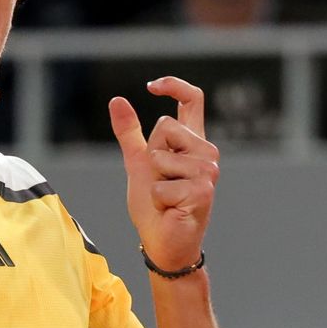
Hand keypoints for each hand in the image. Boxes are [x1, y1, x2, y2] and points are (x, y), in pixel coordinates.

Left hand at [108, 78, 219, 271]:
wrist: (163, 241)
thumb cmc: (155, 205)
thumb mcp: (138, 164)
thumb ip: (129, 133)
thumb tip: (117, 100)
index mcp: (192, 143)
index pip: (192, 102)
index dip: (175, 87)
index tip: (152, 86)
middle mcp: (206, 153)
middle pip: (164, 127)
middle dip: (150, 156)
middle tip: (161, 182)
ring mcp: (208, 171)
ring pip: (161, 156)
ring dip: (154, 181)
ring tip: (167, 196)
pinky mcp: (203, 191)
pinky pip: (161, 185)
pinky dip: (157, 199)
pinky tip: (171, 209)